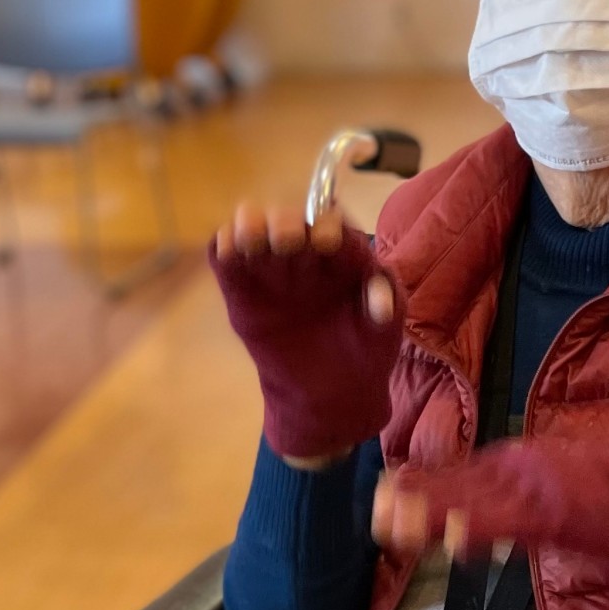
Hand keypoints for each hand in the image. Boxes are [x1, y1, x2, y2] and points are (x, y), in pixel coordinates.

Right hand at [210, 201, 401, 465]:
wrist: (334, 391)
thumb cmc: (364, 349)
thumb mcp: (386, 327)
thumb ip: (386, 304)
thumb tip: (380, 302)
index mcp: (340, 252)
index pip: (328, 220)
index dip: (325, 222)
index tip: (326, 242)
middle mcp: (302, 252)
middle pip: (286, 218)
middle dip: (284, 222)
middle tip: (287, 241)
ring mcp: (269, 269)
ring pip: (250, 227)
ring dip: (248, 225)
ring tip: (252, 240)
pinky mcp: (241, 291)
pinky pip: (225, 258)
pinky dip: (222, 246)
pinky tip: (229, 253)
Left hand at [372, 440, 608, 576]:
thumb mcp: (557, 494)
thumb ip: (518, 503)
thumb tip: (475, 518)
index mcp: (520, 464)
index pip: (462, 475)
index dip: (424, 484)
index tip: (386, 491)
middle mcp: (522, 469)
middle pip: (459, 484)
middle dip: (417, 498)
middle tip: (375, 508)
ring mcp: (539, 487)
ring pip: (476, 501)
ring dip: (435, 513)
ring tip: (395, 522)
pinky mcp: (560, 511)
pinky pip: (513, 523)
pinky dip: (482, 528)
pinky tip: (453, 537)